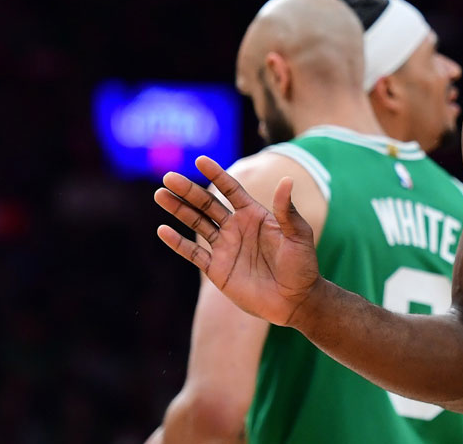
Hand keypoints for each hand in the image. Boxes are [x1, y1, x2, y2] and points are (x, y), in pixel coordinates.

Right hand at [154, 156, 321, 327]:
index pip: (231, 190)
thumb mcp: (298, 235)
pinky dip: (178, 243)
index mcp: (254, 215)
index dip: (216, 174)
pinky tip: (163, 230)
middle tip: (169, 177)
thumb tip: (287, 180)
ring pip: (196, 223)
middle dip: (189, 190)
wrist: (295, 301)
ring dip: (179, 210)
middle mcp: (237, 227)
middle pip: (207, 204)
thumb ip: (287, 211)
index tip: (200, 160)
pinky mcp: (218, 269)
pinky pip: (194, 253)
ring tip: (160, 195)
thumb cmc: (302, 265)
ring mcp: (225, 247)